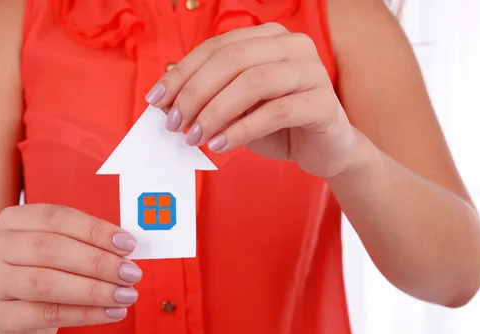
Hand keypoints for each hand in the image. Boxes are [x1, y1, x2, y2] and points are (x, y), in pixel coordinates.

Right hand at [0, 204, 140, 333]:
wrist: (12, 318)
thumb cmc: (43, 273)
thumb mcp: (59, 249)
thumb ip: (86, 242)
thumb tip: (126, 246)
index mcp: (13, 219)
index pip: (57, 218)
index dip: (95, 230)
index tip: (128, 244)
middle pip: (50, 249)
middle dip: (97, 261)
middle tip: (130, 273)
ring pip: (46, 283)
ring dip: (93, 290)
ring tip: (125, 295)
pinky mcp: (0, 317)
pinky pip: (47, 314)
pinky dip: (85, 314)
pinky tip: (110, 313)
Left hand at [145, 23, 360, 178]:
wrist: (323, 149)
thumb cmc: (276, 125)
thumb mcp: (235, 107)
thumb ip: (207, 92)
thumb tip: (166, 85)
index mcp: (268, 37)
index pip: (216, 47)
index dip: (182, 73)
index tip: (156, 100)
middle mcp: (292, 45)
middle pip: (232, 59)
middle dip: (195, 93)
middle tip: (174, 123)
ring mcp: (311, 71)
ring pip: (252, 82)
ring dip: (215, 112)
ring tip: (194, 137)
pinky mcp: (323, 102)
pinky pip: (276, 112)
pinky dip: (241, 130)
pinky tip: (220, 145)